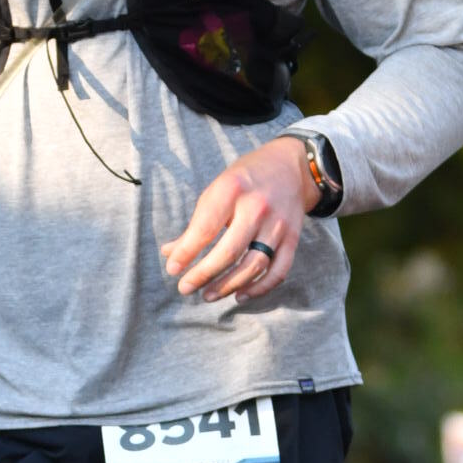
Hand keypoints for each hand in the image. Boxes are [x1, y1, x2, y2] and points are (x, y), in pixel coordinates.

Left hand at [161, 137, 312, 305]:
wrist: (290, 167)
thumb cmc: (245, 180)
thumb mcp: (216, 190)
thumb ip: (196, 223)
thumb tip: (170, 254)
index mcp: (232, 189)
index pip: (205, 228)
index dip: (187, 252)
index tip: (172, 269)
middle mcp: (257, 207)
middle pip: (229, 251)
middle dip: (203, 274)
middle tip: (185, 288)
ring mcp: (278, 224)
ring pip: (253, 265)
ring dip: (228, 285)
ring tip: (207, 295)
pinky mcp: (293, 238)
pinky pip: (278, 271)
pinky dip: (260, 288)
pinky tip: (240, 295)